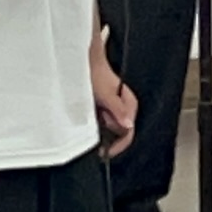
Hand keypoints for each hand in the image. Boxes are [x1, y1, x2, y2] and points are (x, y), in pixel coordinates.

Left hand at [92, 30, 137, 156]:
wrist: (82, 59)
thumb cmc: (95, 72)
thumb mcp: (105, 92)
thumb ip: (118, 109)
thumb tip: (129, 125)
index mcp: (129, 103)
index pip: (128, 132)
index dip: (117, 144)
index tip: (104, 152)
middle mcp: (123, 108)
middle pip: (118, 132)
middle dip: (106, 133)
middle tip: (94, 122)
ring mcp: (112, 109)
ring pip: (109, 129)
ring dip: (98, 128)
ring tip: (89, 115)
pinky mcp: (102, 108)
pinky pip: (102, 124)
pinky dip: (94, 124)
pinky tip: (88, 116)